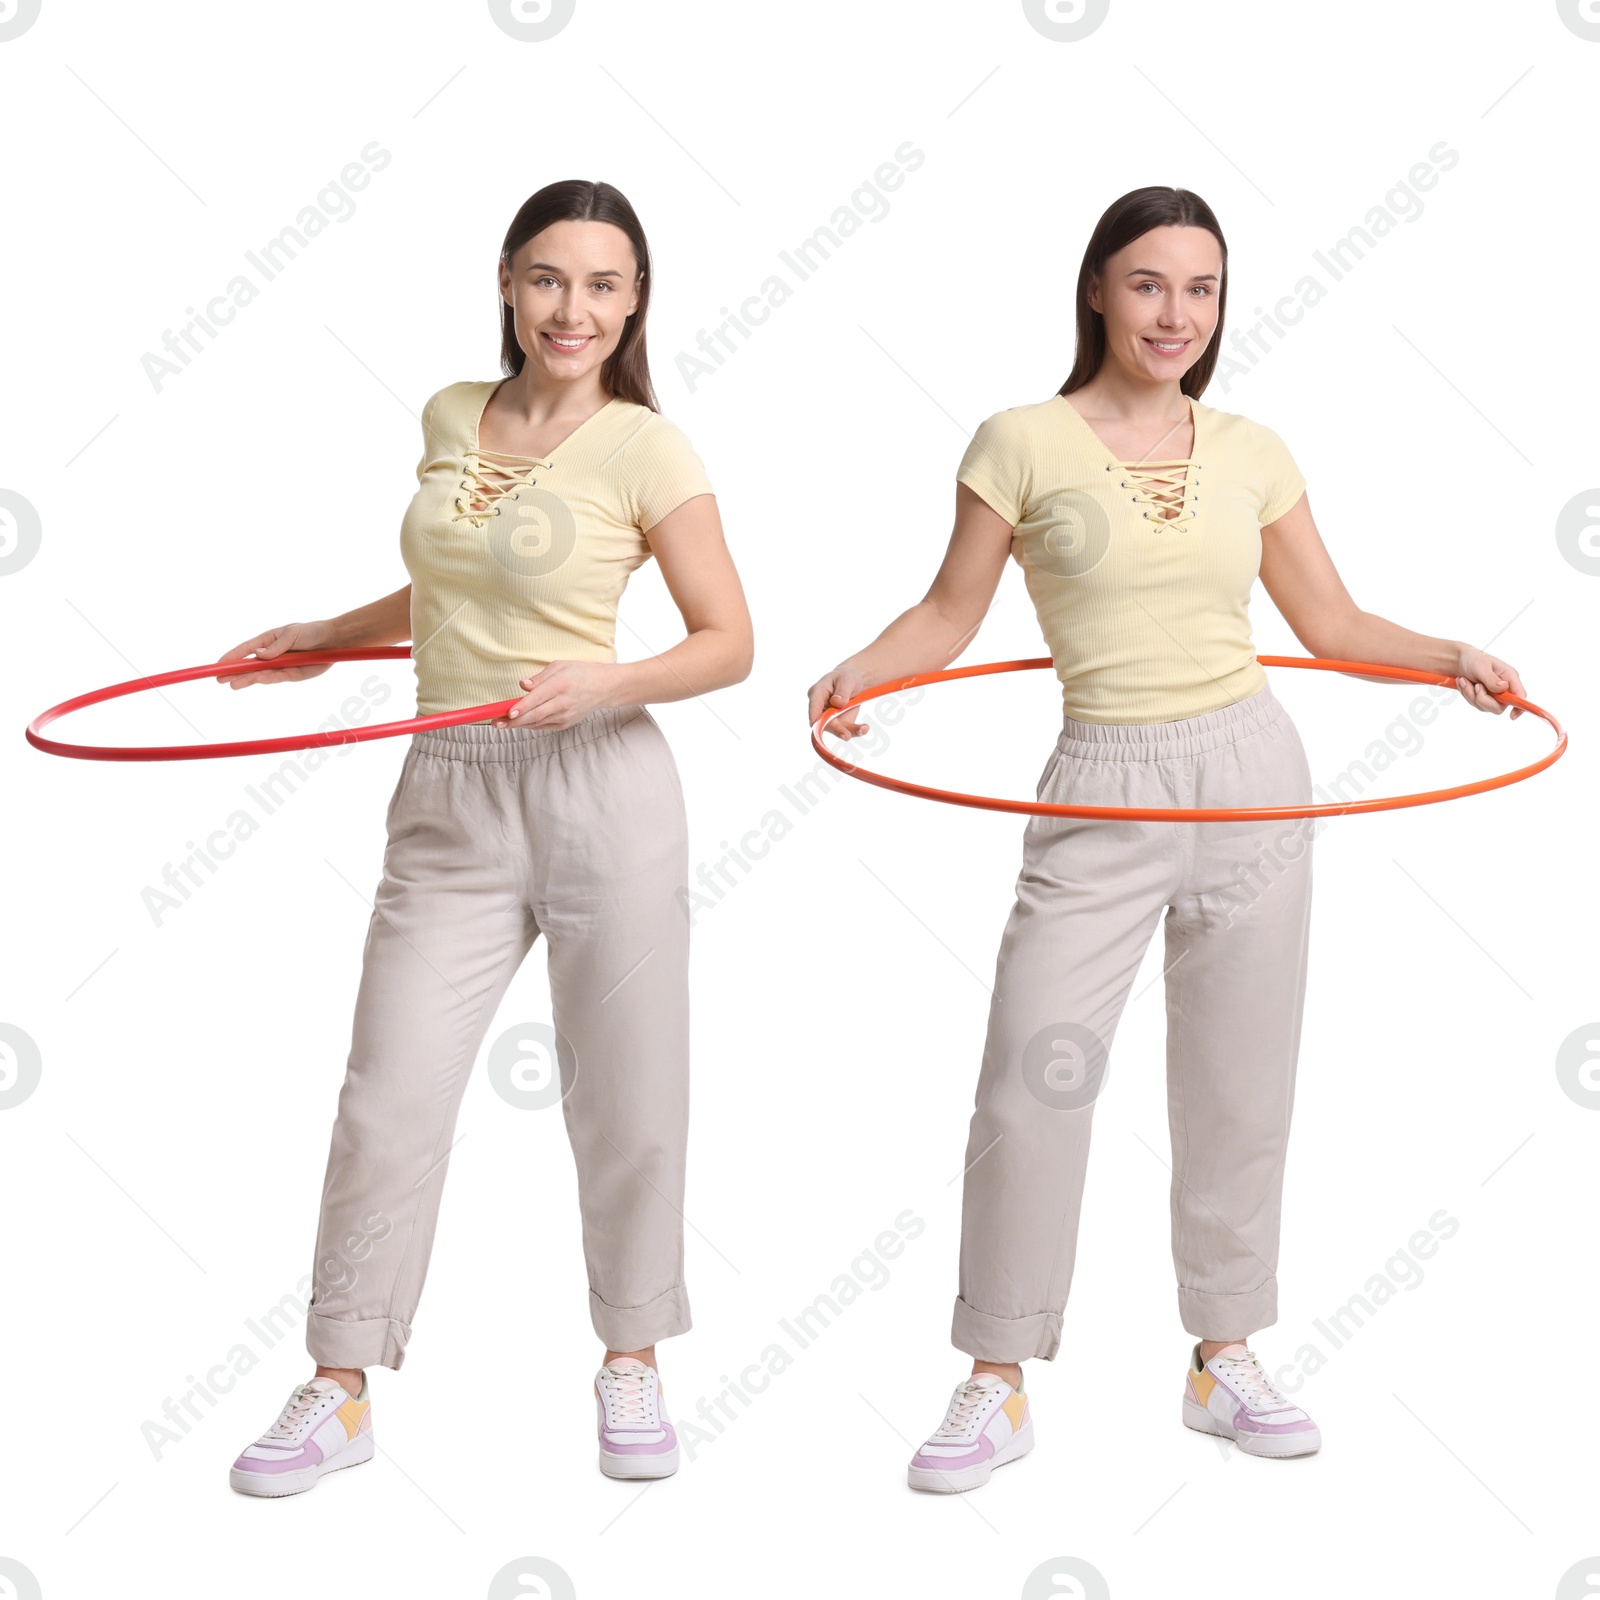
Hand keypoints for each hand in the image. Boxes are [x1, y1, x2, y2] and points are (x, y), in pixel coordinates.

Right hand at [216, 620, 337, 687]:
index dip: (232, 656)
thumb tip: (259, 655)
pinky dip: (266, 680)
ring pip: (260, 674)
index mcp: (268, 640)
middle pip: (250, 665)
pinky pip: (277, 678)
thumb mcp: (292, 634)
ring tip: (232, 685)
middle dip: (235, 672)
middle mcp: (272, 654)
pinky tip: (255, 681)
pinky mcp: (292, 674)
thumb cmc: (311, 632)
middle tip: (219, 679)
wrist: (332, 641)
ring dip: (247, 679)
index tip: (219, 664)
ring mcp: (281, 665)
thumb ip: (277, 646)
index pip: (246, 649)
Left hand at [494, 660, 617, 728]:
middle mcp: (564, 702)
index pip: (537, 698)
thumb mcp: (559, 666)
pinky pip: (543, 725)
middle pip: (535, 715)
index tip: (507, 712)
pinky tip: (520, 721)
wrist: (603, 687)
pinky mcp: (566, 723)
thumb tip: (522, 685)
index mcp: (561, 684)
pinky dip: (530, 724)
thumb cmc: (578, 672)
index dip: (521, 707)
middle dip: (514, 721)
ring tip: (502, 723)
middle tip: (496, 723)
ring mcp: (566, 715)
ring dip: (518, 724)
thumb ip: (539, 677)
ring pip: (537, 722)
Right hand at [807, 667, 868, 739]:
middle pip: (824, 722)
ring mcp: (829, 717)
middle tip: (846, 735)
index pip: (813, 706)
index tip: (815, 724)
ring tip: (863, 729)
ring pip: (836, 728)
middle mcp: (820, 708)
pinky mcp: (840, 723)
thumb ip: (842, 691)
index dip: (813, 716)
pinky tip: (864, 728)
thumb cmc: (846, 677)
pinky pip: (846, 729)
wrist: (854, 682)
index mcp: (817, 693)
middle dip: (836, 729)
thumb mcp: (846, 679)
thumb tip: (836, 702)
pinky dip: (856, 730)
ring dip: (849, 731)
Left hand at [1452, 645, 1525, 719]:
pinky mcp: (1483, 699)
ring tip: (1465, 680)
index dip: (1519, 707)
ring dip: (1471, 694)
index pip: (1520, 696)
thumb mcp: (1481, 666)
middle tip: (1476, 686)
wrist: (1459, 661)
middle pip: (1499, 707)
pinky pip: (1474, 704)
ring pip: (1484, 706)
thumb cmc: (1474, 659)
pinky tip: (1464, 682)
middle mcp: (1504, 688)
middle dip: (1483, 699)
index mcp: (1510, 677)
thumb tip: (1504, 688)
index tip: (1512, 715)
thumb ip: (1491, 679)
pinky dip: (1467, 694)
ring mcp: (1493, 695)